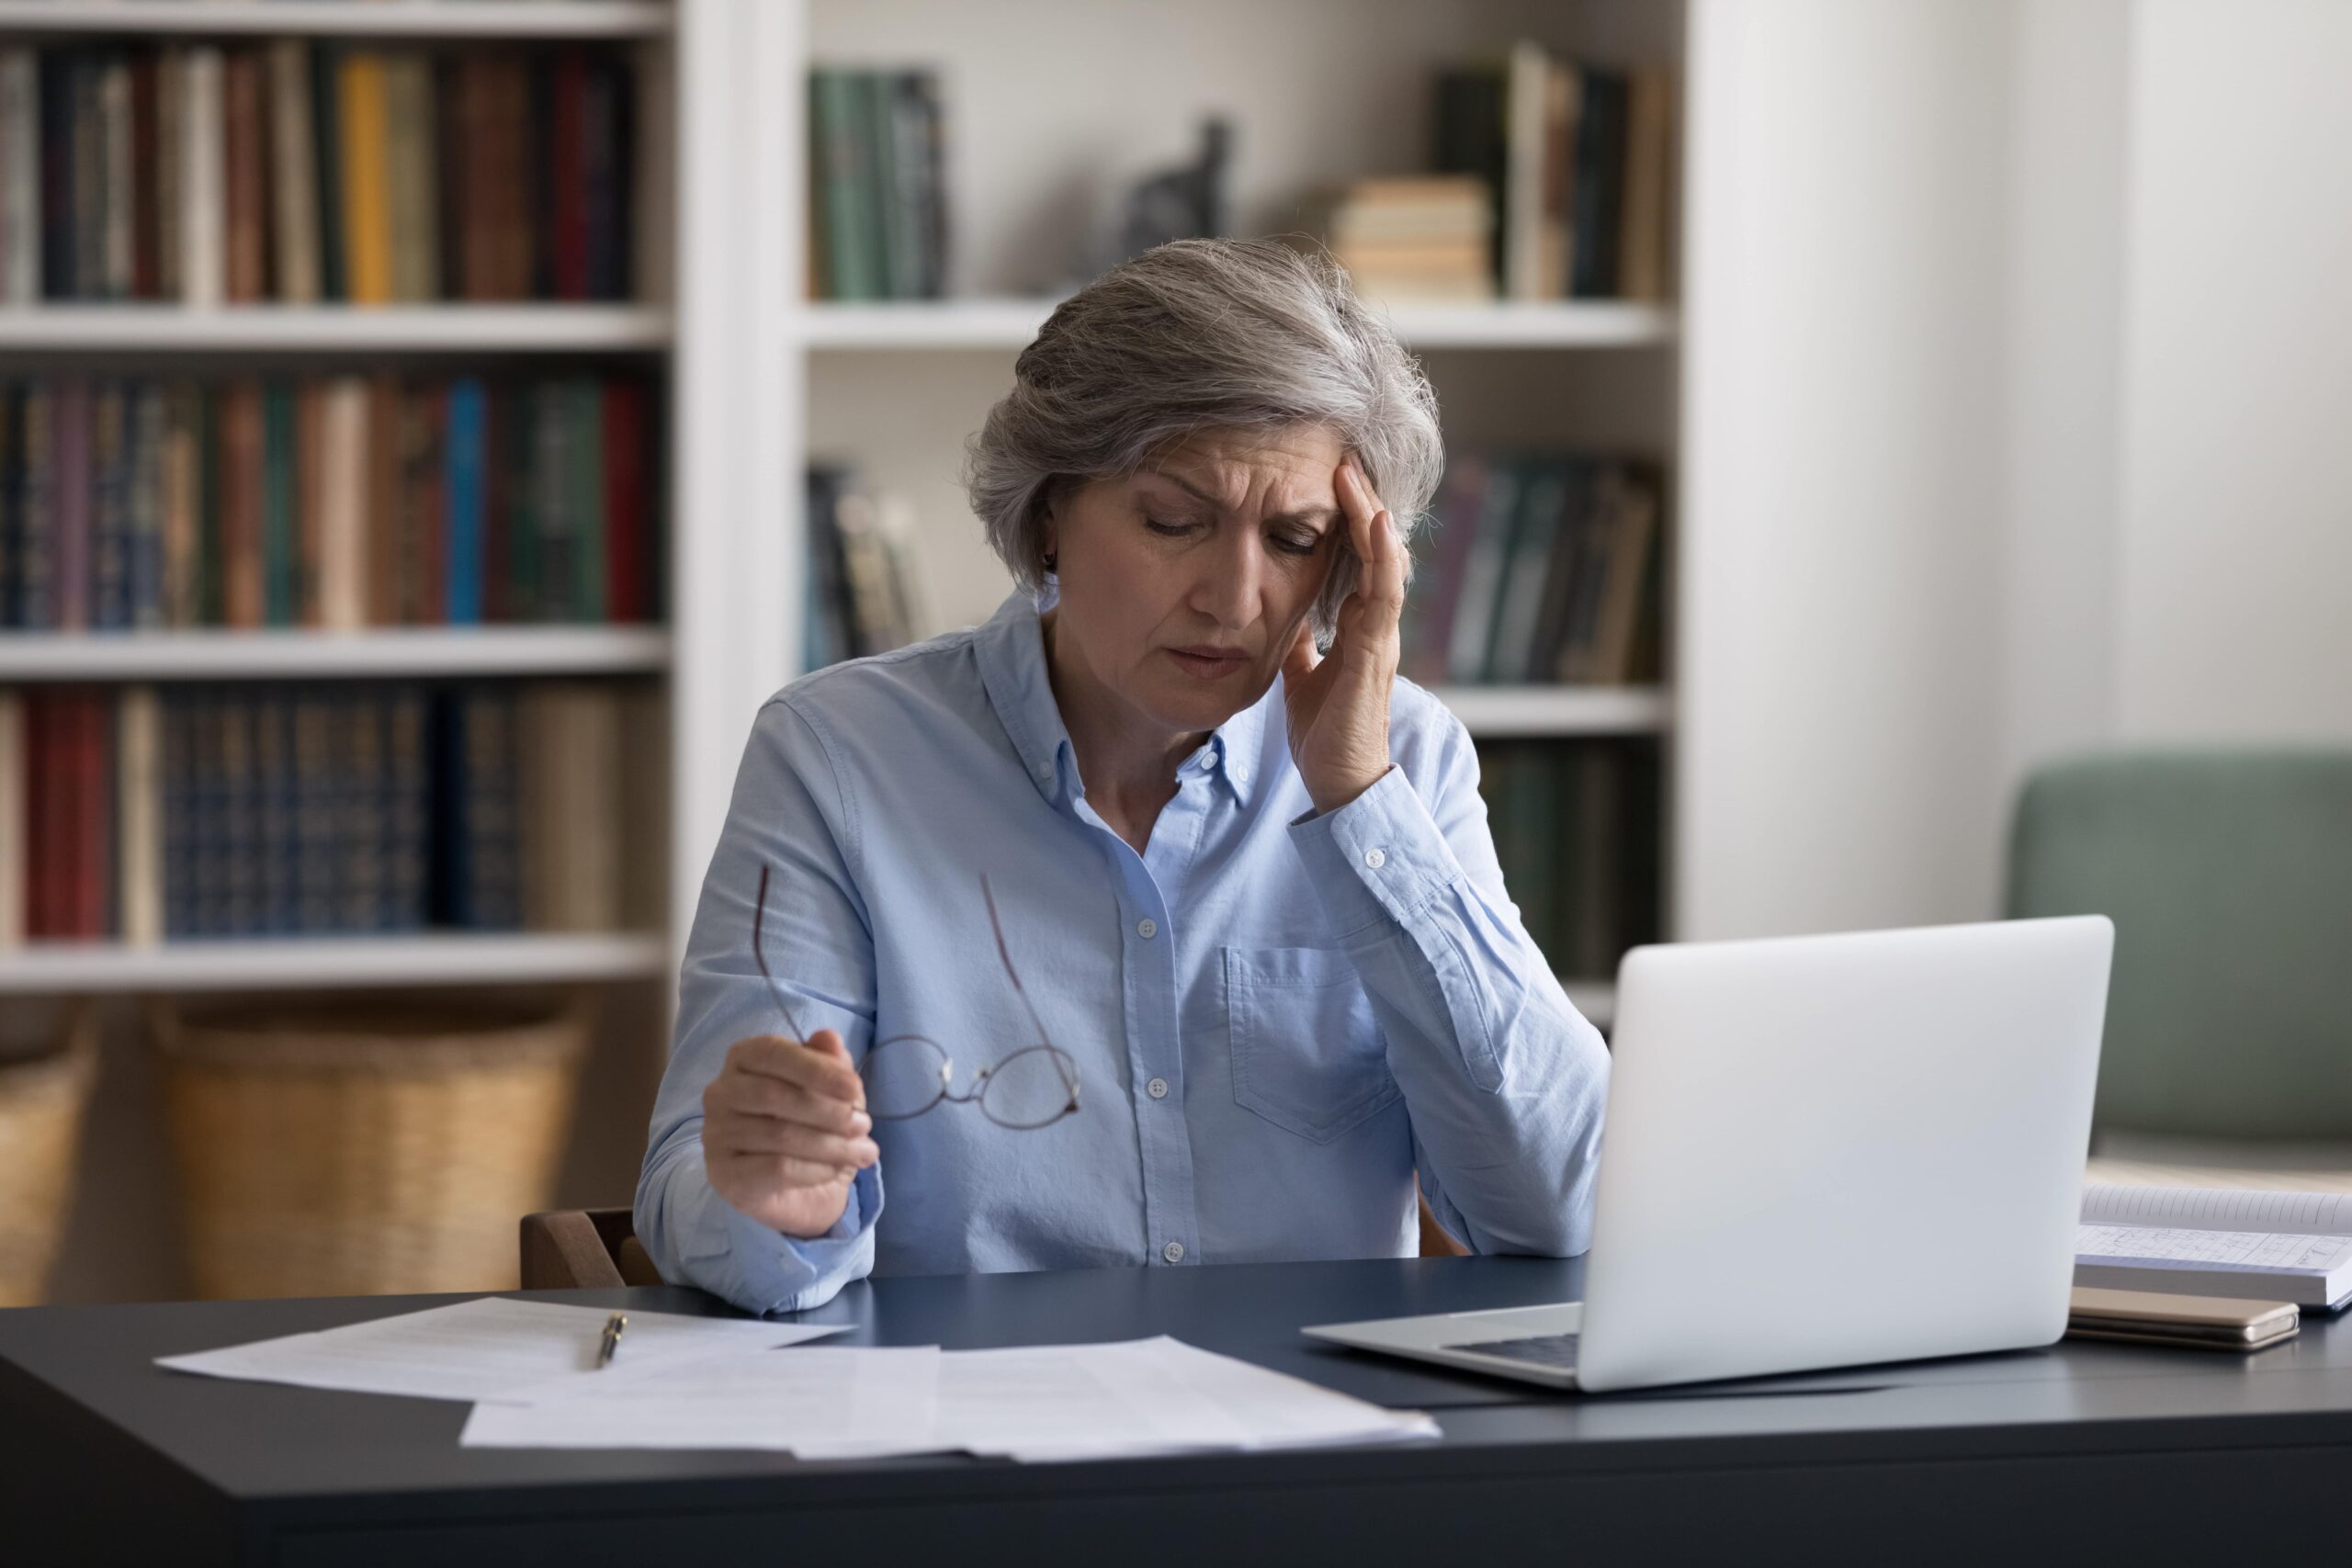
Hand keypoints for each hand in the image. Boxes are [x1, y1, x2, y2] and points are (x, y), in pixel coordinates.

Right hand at [701, 1029, 878, 1239]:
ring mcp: (716, 1134)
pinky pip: (776, 1168)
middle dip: (829, 1111)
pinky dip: (816, 1169)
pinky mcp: (724, 1174)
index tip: (854, 1088)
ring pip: (780, 1135)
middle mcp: (720, 1092)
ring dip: (832, 1145)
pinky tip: (836, 1169)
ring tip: (863, 1151)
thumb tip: (829, 1038)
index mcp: (743, 1058)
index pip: (773, 1053)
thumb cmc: (808, 1124)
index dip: (816, 1068)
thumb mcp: (828, 1090)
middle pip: (775, 1095)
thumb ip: (828, 1063)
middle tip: (864, 1126)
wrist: (792, 1189)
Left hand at [1282, 456, 1402, 814]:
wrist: (1340, 782)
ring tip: (1354, 476)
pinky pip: (1385, 597)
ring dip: (1370, 517)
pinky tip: (1376, 524)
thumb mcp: (1300, 676)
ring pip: (1385, 564)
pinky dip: (1381, 558)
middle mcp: (1376, 625)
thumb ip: (1298, 645)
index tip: (1327, 481)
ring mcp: (1381, 638)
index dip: (1345, 520)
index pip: (1356, 560)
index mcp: (1358, 627)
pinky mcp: (1376, 655)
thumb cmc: (1326, 735)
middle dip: (1358, 504)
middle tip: (1341, 459)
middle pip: (1374, 551)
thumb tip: (1283, 616)